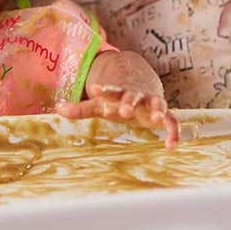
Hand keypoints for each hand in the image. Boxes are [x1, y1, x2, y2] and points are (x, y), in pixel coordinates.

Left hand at [57, 83, 179, 148]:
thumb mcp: (99, 104)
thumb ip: (81, 108)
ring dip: (156, 109)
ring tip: (155, 118)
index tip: (95, 89)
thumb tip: (58, 109)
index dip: (104, 90)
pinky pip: (171, 122)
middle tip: (124, 111)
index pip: (110, 90)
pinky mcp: (163, 113)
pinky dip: (173, 132)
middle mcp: (136, 95)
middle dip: (129, 102)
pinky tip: (171, 146)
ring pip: (156, 104)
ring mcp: (151, 103)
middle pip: (132, 96)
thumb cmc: (116, 99)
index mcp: (118, 93)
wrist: (142, 83)